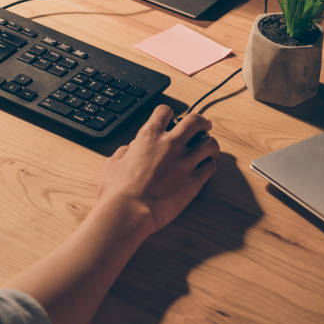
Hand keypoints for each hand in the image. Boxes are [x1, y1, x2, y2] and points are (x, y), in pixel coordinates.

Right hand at [95, 105, 224, 238]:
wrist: (129, 211)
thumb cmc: (117, 191)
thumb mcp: (113, 164)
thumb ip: (124, 152)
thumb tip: (130, 150)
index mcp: (149, 136)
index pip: (164, 112)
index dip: (168, 114)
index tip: (172, 119)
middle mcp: (170, 144)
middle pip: (195, 121)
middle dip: (202, 122)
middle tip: (205, 126)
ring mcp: (184, 162)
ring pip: (209, 144)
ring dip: (210, 144)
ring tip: (209, 149)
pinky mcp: (194, 181)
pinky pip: (210, 167)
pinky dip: (210, 166)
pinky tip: (206, 168)